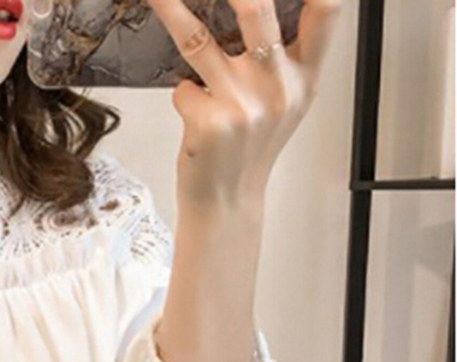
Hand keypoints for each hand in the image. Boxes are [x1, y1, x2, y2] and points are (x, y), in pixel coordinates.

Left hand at [145, 0, 341, 207]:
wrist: (227, 203)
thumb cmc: (252, 148)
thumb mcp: (286, 103)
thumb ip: (288, 56)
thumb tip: (259, 4)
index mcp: (305, 77)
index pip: (328, 11)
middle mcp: (278, 88)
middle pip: (257, 8)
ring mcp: (242, 105)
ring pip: (199, 39)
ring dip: (171, 9)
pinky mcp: (208, 122)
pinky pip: (182, 87)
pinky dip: (181, 93)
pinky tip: (192, 107)